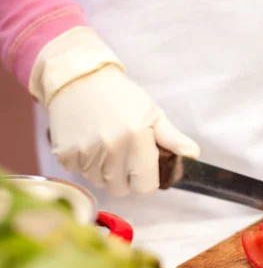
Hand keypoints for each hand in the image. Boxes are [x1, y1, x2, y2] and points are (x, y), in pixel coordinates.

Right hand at [30, 27, 199, 195]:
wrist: (78, 78)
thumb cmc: (120, 96)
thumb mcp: (152, 114)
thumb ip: (173, 138)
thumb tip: (193, 155)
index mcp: (137, 138)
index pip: (145, 187)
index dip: (146, 180)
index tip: (142, 168)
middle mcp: (112, 148)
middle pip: (121, 190)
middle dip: (125, 178)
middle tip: (124, 155)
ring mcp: (86, 152)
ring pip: (100, 183)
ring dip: (104, 172)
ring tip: (105, 147)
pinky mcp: (65, 153)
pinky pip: (79, 174)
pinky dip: (84, 165)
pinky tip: (88, 144)